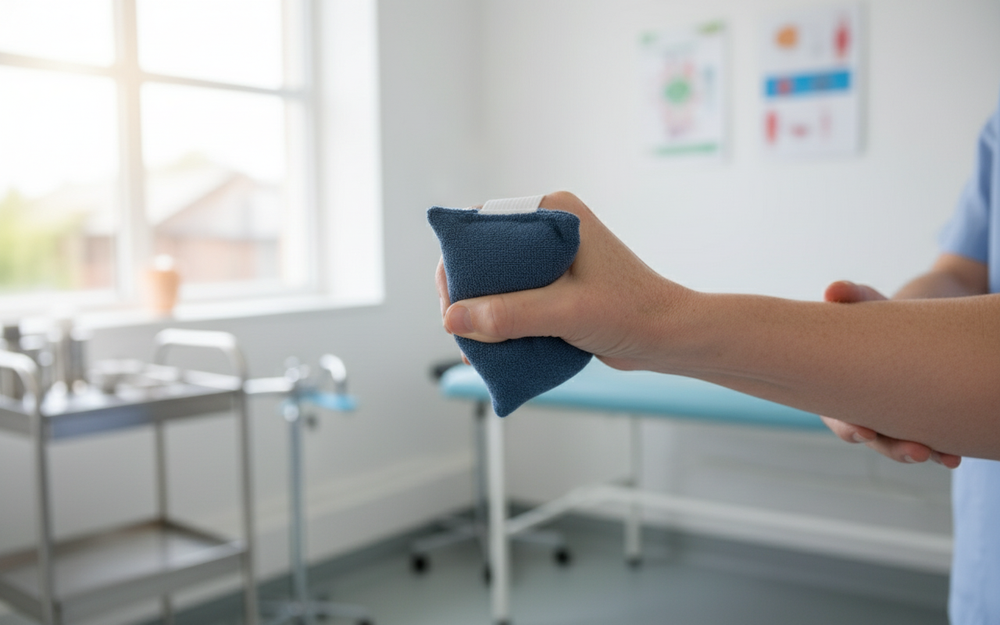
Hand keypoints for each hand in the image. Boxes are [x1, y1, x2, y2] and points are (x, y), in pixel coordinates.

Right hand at [436, 191, 686, 370]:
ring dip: (483, 315)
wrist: (670, 338)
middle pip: (485, 258)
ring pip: (497, 283)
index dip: (458, 265)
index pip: (483, 228)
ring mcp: (552, 258)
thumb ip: (510, 314)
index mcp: (553, 213)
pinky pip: (514, 300)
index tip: (451, 306)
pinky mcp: (555, 286)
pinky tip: (496, 350)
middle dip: (468, 297)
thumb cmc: (633, 314)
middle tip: (461, 334)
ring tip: (476, 350)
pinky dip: (502, 324)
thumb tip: (455, 320)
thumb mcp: (566, 312)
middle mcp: (549, 229)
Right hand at [820, 280, 960, 467]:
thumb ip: (849, 296)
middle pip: (874, 439)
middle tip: (917, 451)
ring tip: (940, 457)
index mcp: (839, 389)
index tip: (863, 432)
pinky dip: (940, 451)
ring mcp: (890, 417)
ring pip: (899, 446)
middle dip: (893, 449)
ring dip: (917, 454)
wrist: (908, 322)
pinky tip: (954, 457)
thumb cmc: (877, 313)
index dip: (848, 427)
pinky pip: (927, 441)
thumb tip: (833, 290)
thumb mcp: (864, 302)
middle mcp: (863, 409)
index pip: (838, 417)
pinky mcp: (917, 418)